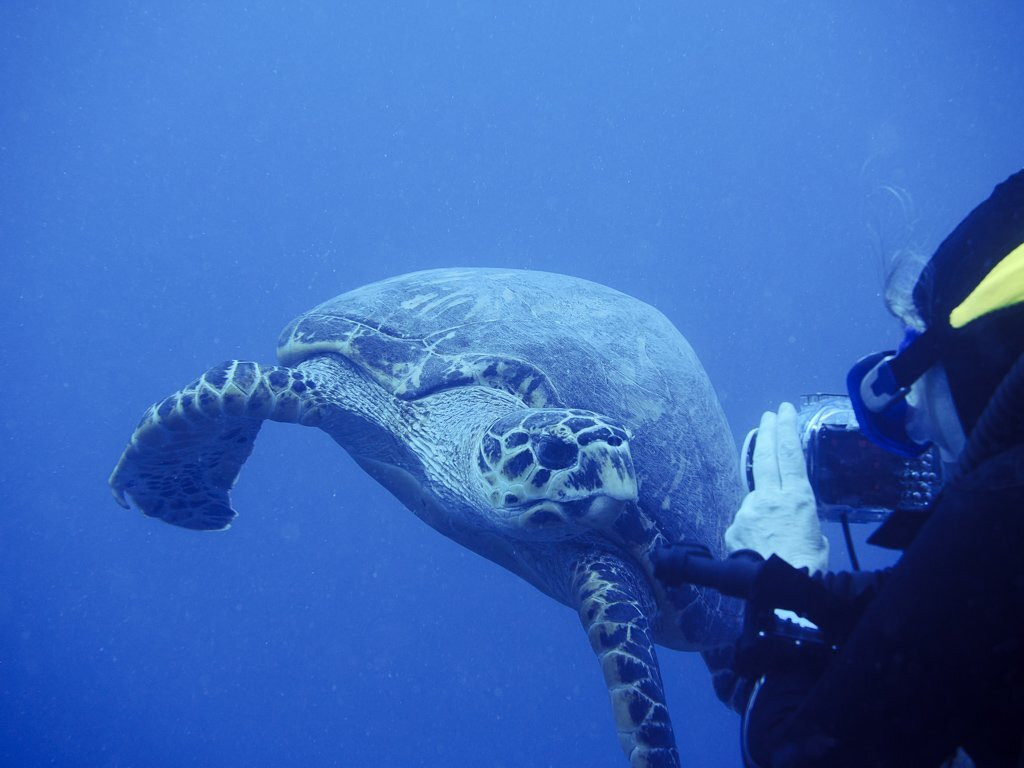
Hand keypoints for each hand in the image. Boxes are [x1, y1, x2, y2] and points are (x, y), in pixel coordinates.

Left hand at [725, 402, 828, 573]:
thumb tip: (792, 521)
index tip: (783, 411)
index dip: (786, 429)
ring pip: (755, 495)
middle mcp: (770, 498)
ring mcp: (749, 510)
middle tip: (768, 415)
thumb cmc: (806, 568)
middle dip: (767, 432)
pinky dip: (753, 531)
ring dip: (763, 505)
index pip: (790, 454)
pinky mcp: (734, 526)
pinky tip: (760, 549)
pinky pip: (744, 523)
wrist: (779, 590)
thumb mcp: (817, 540)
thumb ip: (802, 521)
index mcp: (797, 498)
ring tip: (775, 530)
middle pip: (766, 456)